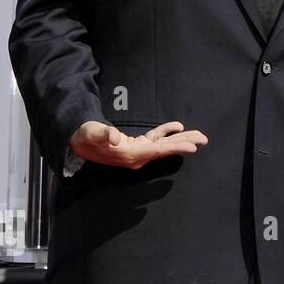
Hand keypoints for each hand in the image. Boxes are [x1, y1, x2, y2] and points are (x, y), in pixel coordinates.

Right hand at [69, 120, 206, 169]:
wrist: (78, 141)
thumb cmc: (85, 137)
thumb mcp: (91, 133)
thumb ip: (102, 134)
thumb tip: (114, 136)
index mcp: (129, 155)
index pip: (157, 151)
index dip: (175, 148)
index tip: (193, 147)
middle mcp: (137, 156)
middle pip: (165, 150)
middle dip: (185, 144)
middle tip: (204, 139)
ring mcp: (138, 151)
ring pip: (163, 144)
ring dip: (180, 139)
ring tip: (198, 135)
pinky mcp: (136, 145)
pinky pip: (155, 139)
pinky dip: (166, 133)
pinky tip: (177, 127)